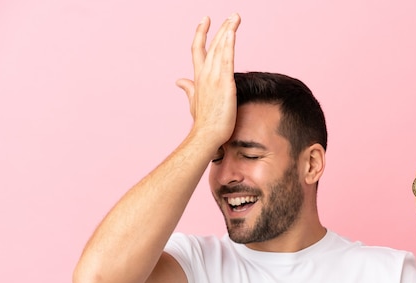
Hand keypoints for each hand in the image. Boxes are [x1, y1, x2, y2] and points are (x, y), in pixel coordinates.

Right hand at [176, 14, 241, 145]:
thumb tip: (179, 81)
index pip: (198, 50)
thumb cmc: (203, 122)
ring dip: (228, 31)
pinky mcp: (225, 83)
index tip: (205, 20)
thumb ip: (188, 88)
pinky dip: (229, 44)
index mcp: (198, 78)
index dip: (201, 33)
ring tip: (235, 17)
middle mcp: (204, 74)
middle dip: (221, 28)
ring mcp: (214, 78)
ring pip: (220, 48)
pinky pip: (227, 59)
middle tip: (233, 15)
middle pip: (212, 45)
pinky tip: (232, 32)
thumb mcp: (193, 102)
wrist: (206, 135)